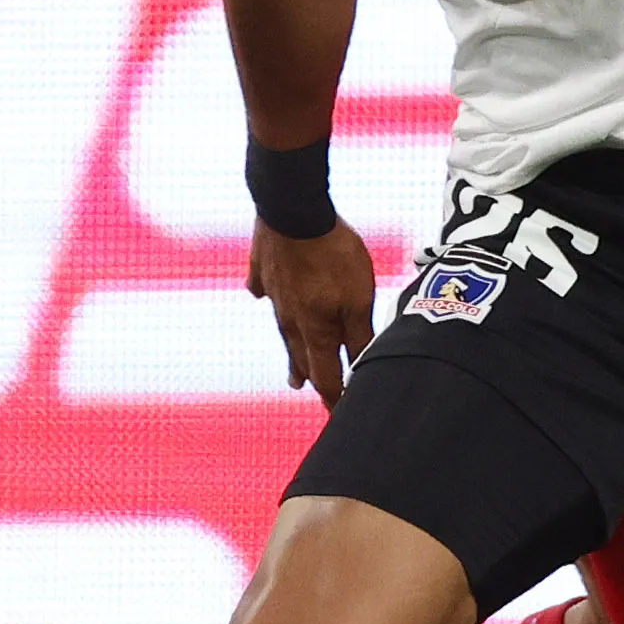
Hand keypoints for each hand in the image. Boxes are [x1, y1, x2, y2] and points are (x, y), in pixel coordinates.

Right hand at [247, 220, 378, 405]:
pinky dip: (267, 298)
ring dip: (293, 355)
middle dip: (313, 380)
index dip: (334, 397)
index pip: (326, 375)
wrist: (292, 211)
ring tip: (294, 374)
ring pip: (285, 331)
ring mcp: (274, 293)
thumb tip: (362, 367)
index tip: (339, 413)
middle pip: (303, 357)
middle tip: (317, 396)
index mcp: (314, 330)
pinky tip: (262, 297)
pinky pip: (264, 289)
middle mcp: (290, 318)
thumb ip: (360, 334)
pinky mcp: (264, 267)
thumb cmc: (332, 255)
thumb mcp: (359, 298)